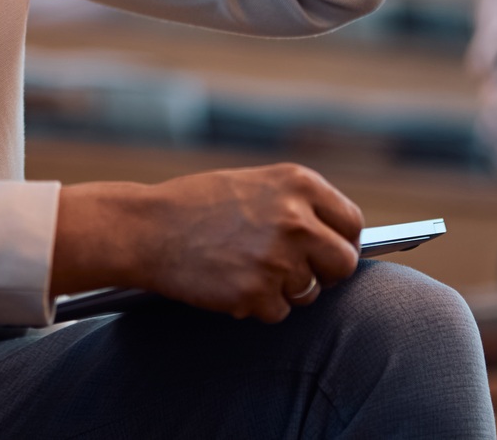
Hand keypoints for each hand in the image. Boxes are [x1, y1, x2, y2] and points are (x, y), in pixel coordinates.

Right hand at [52, 164, 363, 322]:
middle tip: (297, 273)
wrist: (145, 228)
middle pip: (344, 263)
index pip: (351, 222)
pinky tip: (230, 282)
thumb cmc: (195, 205)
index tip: (329, 252)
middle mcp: (296, 218)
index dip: (342, 242)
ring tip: (245, 268)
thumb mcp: (253, 186)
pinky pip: (278, 312)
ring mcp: (278, 257)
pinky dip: (257, 306)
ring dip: (284, 290)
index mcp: (298, 183)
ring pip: (309, 292)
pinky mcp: (257, 292)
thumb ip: (297, 206)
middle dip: (324, 274)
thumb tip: (335, 238)